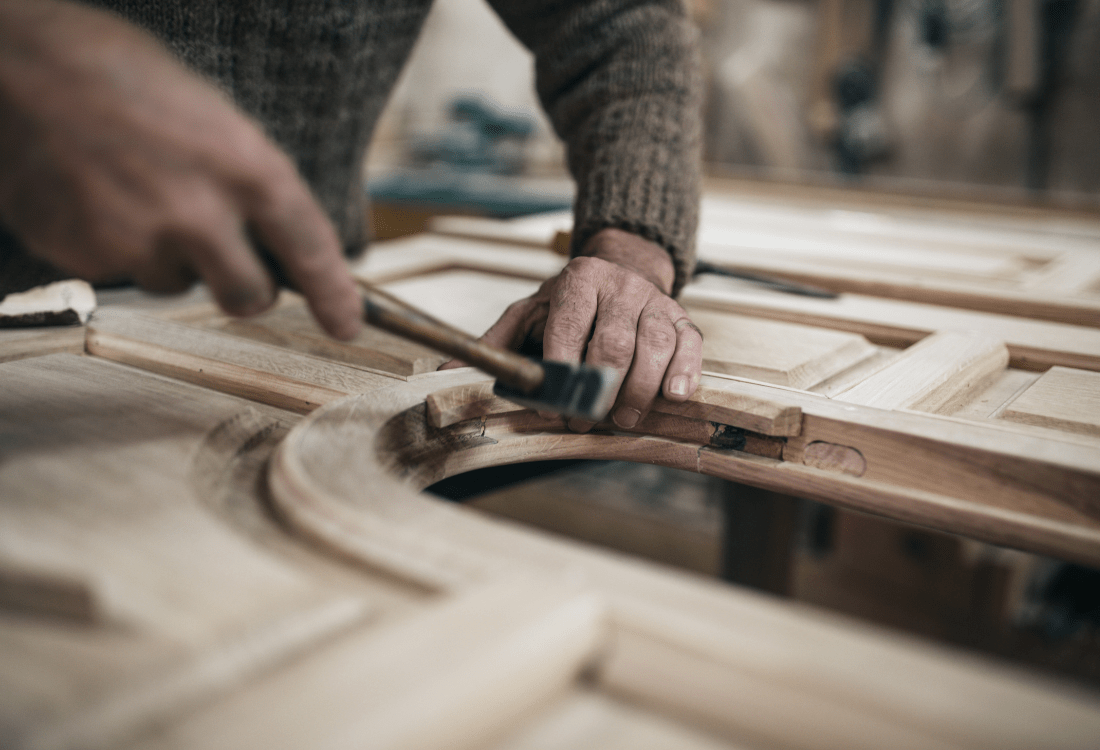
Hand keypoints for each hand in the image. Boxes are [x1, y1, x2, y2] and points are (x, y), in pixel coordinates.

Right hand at [0, 0, 360, 338]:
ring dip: (168, 257)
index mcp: (243, 163)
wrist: (14, 63)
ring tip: (134, 193)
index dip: (333, 293)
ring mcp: (140, 238)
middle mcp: (199, 210)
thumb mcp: (208, 113)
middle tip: (228, 266)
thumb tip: (270, 230)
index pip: (308, 245)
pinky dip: (115, 247)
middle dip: (246, 289)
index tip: (345, 324)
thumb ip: (243, 176)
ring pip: (176, 284)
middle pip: (249, 295)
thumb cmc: (114, 72)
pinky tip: (96, 198)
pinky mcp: (87, 255)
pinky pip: (120, 273)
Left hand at [456, 227, 702, 431]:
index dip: (562, 367)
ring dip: (639, 389)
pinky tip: (674, 397)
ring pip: (654, 346)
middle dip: (599, 388)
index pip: (569, 325)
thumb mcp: (529, 314)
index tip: (552, 403)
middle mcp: (620, 285)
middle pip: (614, 342)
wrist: (623, 271)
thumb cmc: (570, 305)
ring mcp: (655, 301)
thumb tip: (445, 370)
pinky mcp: (683, 318)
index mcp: (578, 280)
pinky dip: (684, 373)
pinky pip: (690, 346)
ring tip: (623, 419)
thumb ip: (496, 344)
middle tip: (585, 420)